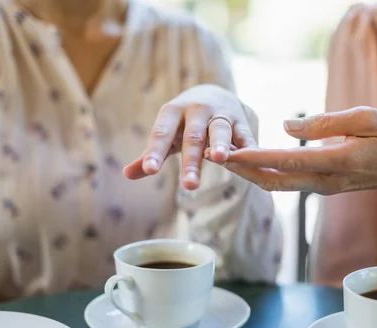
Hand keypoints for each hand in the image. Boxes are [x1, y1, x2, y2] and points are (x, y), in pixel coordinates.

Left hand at [123, 84, 256, 189]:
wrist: (215, 94)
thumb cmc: (184, 123)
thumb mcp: (167, 134)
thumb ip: (149, 155)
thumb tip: (127, 175)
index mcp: (172, 112)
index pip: (162, 134)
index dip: (156, 152)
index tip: (150, 170)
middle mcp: (196, 109)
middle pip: (192, 137)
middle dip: (191, 161)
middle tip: (189, 185)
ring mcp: (220, 114)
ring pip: (219, 130)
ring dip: (220, 144)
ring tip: (219, 159)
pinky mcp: (241, 121)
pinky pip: (244, 136)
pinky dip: (247, 147)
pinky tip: (249, 160)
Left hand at [222, 107, 376, 194]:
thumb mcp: (366, 119)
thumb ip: (326, 122)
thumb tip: (287, 126)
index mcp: (336, 162)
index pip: (286, 161)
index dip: (254, 157)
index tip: (227, 154)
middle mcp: (325, 181)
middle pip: (273, 180)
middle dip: (241, 171)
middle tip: (211, 160)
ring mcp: (323, 188)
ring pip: (278, 184)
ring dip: (249, 174)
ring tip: (223, 160)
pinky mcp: (322, 187)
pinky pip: (288, 182)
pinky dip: (265, 174)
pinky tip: (250, 164)